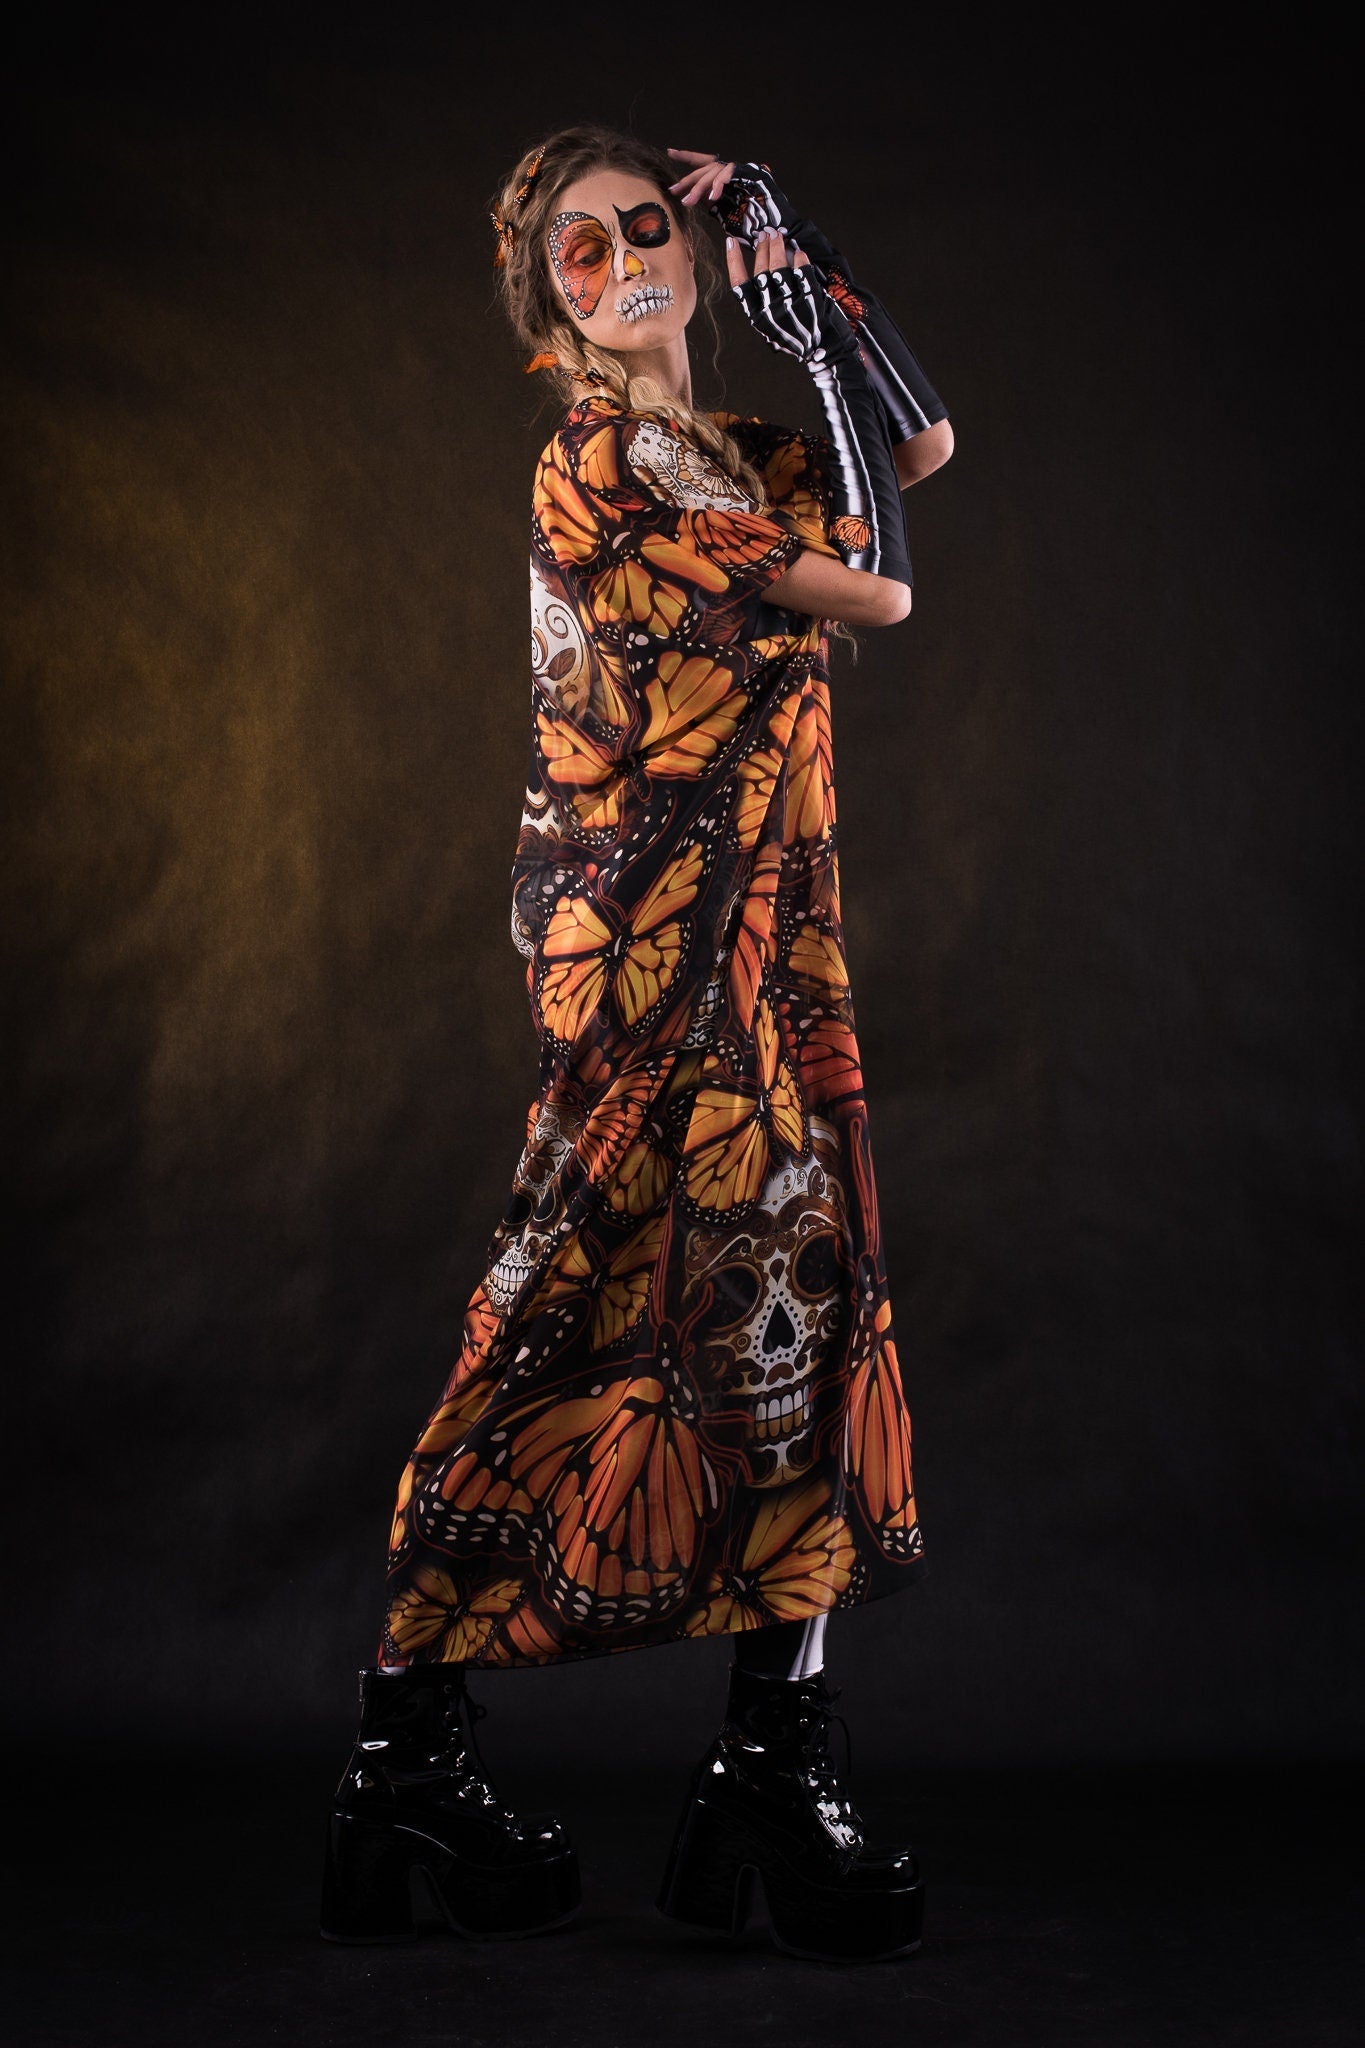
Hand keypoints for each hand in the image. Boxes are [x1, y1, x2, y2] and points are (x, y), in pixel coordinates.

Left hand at [665, 148, 736, 208]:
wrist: (766, 212)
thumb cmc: (743, 211)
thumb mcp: (718, 206)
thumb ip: (705, 199)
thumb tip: (687, 198)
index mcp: (719, 174)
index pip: (700, 162)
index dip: (686, 156)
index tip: (670, 152)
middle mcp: (726, 168)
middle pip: (703, 170)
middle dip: (687, 181)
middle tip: (673, 191)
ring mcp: (735, 169)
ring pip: (711, 173)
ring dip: (699, 188)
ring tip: (688, 202)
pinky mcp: (743, 171)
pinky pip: (726, 174)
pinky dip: (718, 185)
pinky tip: (712, 196)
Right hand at [725, 227, 858, 371]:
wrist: (823, 351)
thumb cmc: (796, 336)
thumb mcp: (772, 325)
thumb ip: (763, 302)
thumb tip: (762, 265)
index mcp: (757, 317)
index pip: (740, 284)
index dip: (734, 261)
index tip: (731, 242)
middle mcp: (770, 309)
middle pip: (761, 271)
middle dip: (762, 248)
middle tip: (764, 235)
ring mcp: (790, 303)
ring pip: (779, 267)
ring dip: (778, 247)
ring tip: (778, 237)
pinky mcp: (809, 299)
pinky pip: (802, 271)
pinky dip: (799, 259)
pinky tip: (798, 253)